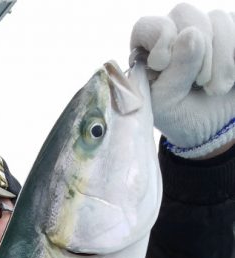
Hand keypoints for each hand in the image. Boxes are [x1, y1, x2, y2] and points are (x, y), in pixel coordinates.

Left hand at [130, 3, 234, 157]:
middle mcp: (175, 32)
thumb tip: (192, 33)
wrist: (211, 128)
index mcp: (149, 50)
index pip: (147, 25)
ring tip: (215, 89)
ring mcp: (206, 28)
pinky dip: (234, 57)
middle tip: (199, 82)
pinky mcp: (231, 33)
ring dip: (221, 60)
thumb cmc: (181, 116)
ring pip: (217, 20)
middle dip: (197, 51)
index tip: (163, 63)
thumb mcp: (169, 103)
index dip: (159, 38)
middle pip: (184, 13)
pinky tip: (230, 78)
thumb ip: (176, 71)